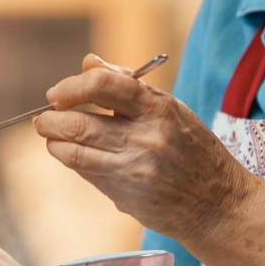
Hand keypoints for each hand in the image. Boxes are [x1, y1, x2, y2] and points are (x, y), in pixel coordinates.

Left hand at [33, 54, 255, 242]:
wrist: (219, 203)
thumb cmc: (194, 149)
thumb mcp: (171, 109)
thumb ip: (127, 85)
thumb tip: (88, 62)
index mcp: (159, 107)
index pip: (102, 84)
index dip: (71, 86)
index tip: (58, 93)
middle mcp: (146, 137)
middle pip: (78, 123)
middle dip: (50, 119)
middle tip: (45, 118)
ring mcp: (134, 169)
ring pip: (73, 152)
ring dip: (53, 142)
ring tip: (52, 137)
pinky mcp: (125, 196)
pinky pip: (85, 172)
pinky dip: (72, 161)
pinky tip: (74, 155)